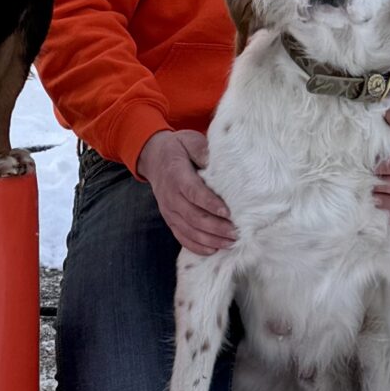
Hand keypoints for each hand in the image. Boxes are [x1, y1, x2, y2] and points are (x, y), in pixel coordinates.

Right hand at [137, 128, 233, 253]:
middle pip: (193, 217)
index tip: (228, 213)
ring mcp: (168, 210)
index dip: (210, 204)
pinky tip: (213, 250)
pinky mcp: (169, 219)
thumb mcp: (189, 141)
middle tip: (236, 232)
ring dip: (210, 239)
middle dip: (216, 227)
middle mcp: (170, 196)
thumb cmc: (178, 148)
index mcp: (176, 175)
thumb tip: (215, 161)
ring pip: (189, 230)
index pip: (194, 193)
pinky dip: (197, 246)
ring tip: (230, 243)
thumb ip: (202, 150)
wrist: (153, 157)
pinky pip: (181, 237)